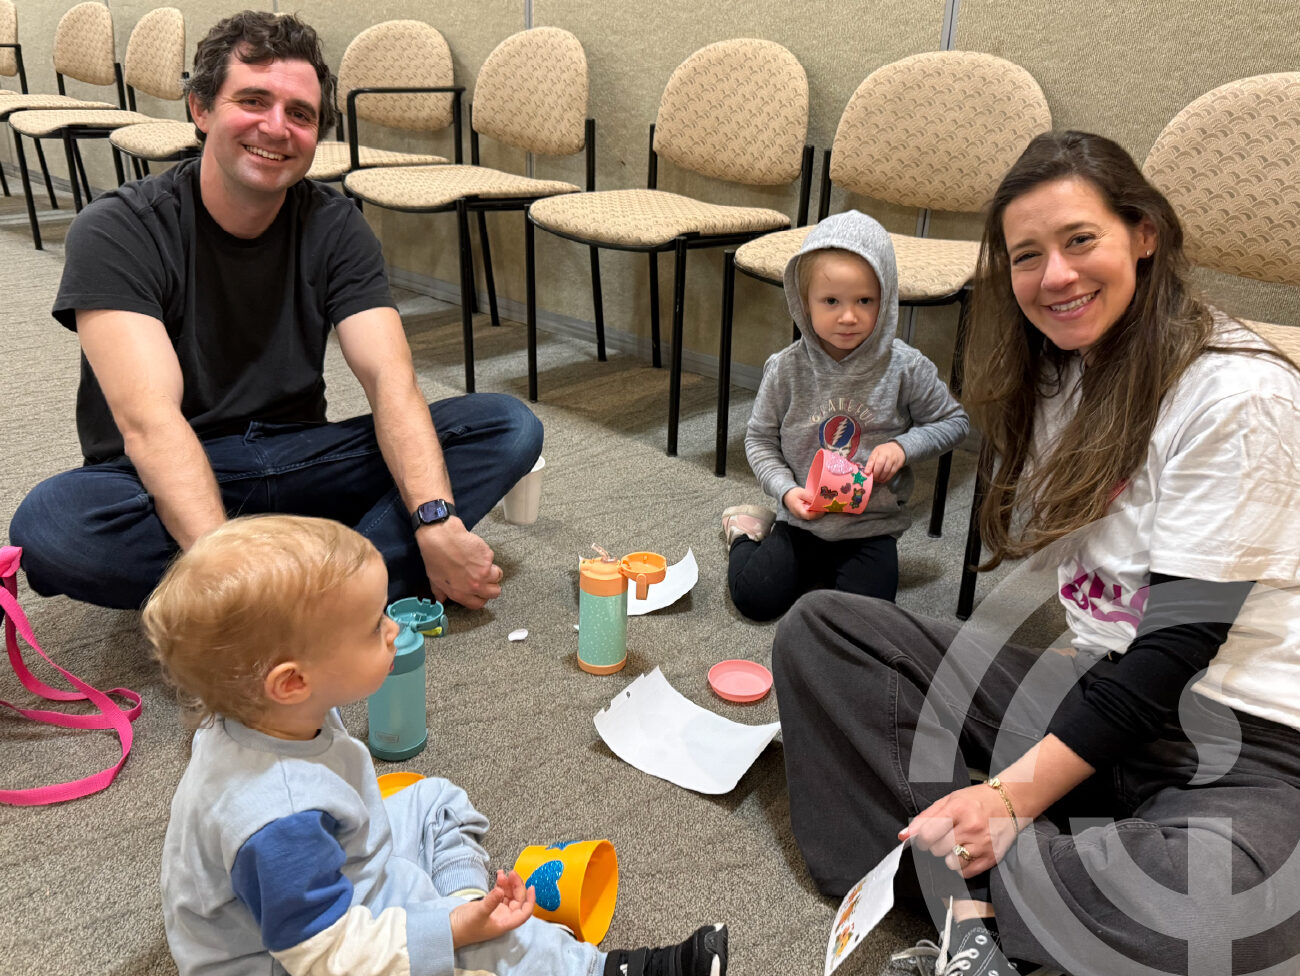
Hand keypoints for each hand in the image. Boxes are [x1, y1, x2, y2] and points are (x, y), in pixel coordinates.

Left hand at [417, 518, 501, 608]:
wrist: (441, 538)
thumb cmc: (435, 557)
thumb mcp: (434, 580)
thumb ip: (440, 593)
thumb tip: (441, 600)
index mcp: (461, 593)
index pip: (479, 604)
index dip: (481, 597)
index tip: (480, 591)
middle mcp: (474, 585)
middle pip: (494, 593)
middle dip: (492, 586)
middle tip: (486, 578)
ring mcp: (483, 572)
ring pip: (498, 576)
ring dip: (493, 570)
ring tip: (483, 563)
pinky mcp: (488, 557)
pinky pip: (492, 559)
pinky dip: (486, 555)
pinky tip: (475, 550)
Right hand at [449, 870, 536, 948]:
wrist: (450, 928)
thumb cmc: (465, 927)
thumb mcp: (479, 914)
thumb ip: (490, 902)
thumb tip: (500, 889)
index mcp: (505, 923)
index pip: (524, 913)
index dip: (530, 901)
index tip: (531, 887)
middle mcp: (504, 917)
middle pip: (517, 901)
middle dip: (517, 886)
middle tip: (512, 873)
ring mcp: (497, 911)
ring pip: (509, 895)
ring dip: (508, 884)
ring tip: (503, 873)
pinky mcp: (490, 905)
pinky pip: (500, 893)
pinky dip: (501, 884)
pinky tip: (499, 875)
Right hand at [782, 486, 826, 520]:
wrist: (786, 495)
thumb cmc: (793, 493)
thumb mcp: (802, 492)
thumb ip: (810, 497)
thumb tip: (819, 500)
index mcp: (797, 509)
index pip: (808, 515)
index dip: (816, 513)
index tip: (823, 509)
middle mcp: (799, 515)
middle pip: (811, 517)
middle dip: (819, 513)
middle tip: (826, 507)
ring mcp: (800, 516)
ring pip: (811, 517)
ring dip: (817, 513)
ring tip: (823, 506)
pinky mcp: (802, 515)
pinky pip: (810, 515)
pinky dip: (815, 512)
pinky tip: (818, 507)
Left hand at [864, 441, 904, 482]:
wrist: (898, 448)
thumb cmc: (884, 451)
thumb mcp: (876, 452)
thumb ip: (871, 461)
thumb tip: (867, 472)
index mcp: (880, 451)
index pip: (873, 460)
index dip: (869, 467)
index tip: (867, 473)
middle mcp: (887, 455)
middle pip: (880, 467)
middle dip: (875, 474)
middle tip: (873, 478)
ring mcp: (893, 460)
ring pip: (886, 471)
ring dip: (881, 477)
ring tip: (878, 479)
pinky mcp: (898, 465)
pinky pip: (892, 473)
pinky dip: (887, 478)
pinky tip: (883, 479)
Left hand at [898, 784, 1019, 878]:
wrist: (1010, 803)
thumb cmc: (976, 800)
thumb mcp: (949, 800)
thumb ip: (925, 818)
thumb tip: (903, 836)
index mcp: (958, 809)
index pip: (928, 834)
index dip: (921, 839)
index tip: (924, 837)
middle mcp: (971, 827)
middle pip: (937, 849)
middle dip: (935, 845)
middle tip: (944, 837)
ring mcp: (983, 844)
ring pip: (950, 863)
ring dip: (948, 856)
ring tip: (956, 844)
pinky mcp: (991, 858)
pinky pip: (966, 872)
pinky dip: (961, 865)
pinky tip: (966, 852)